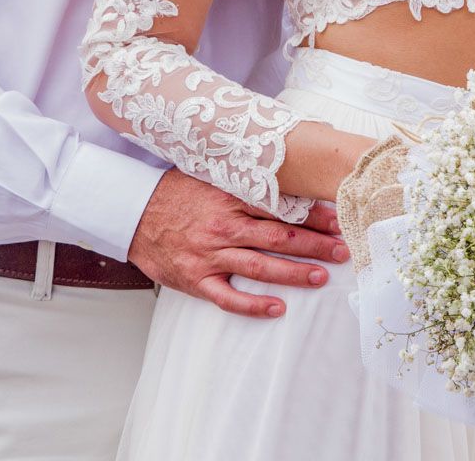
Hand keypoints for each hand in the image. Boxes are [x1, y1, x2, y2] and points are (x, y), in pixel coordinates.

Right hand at [126, 170, 348, 318]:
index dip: (312, 214)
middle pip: (278, 236)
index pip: (280, 206)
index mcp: (230, 198)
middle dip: (314, 244)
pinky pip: (227, 297)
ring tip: (321, 277)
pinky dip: (253, 305)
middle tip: (342, 250)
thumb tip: (283, 165)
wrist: (132, 212)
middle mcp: (224, 227)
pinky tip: (277, 309)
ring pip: (259, 266)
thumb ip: (245, 176)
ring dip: (293, 273)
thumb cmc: (176, 192)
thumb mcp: (210, 174)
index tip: (338, 218)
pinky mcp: (196, 279)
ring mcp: (209, 255)